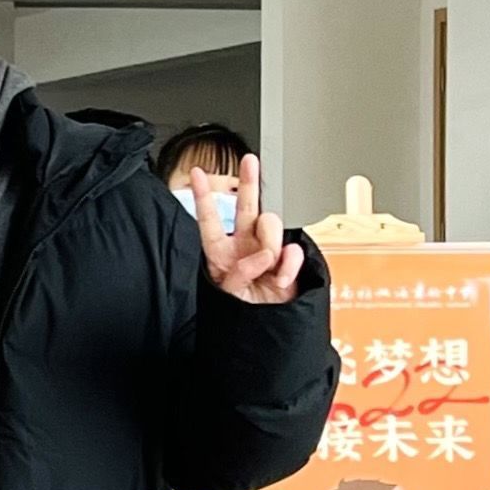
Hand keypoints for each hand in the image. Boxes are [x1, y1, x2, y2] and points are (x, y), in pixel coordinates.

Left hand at [194, 156, 305, 305]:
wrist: (268, 328)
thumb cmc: (242, 313)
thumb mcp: (229, 295)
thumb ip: (240, 272)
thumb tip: (263, 255)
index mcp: (221, 253)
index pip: (210, 221)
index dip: (205, 196)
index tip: (197, 173)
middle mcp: (245, 246)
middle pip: (246, 207)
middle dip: (249, 181)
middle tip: (250, 161)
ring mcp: (269, 250)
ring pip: (271, 224)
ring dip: (269, 245)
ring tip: (267, 270)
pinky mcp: (289, 260)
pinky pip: (292, 250)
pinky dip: (288, 265)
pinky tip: (281, 278)